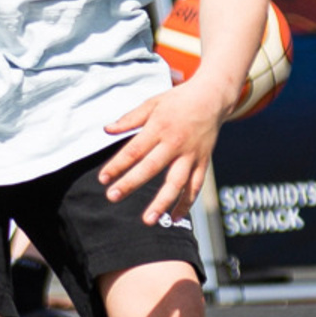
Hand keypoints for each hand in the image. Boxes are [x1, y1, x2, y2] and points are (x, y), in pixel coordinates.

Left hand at [100, 78, 232, 225]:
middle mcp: (175, 143)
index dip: (117, 165)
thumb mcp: (152, 103)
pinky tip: (173, 217)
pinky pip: (195, 187)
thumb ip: (129, 119)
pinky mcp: (203, 162)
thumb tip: (107, 130)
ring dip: (162, 202)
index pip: (134, 150)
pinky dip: (186, 203)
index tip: (103, 178)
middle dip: (131, 183)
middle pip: (151, 167)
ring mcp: (191, 155)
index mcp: (160, 127)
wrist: (212, 97)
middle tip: (112, 196)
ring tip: (148, 219)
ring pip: (176, 182)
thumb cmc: (178, 101)